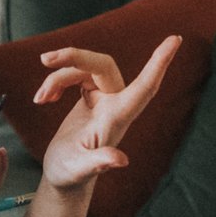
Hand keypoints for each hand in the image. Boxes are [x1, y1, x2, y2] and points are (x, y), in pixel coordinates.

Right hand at [30, 36, 179, 194]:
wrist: (62, 177)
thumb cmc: (71, 176)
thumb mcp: (79, 170)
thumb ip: (98, 163)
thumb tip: (120, 161)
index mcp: (117, 119)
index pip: (144, 87)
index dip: (159, 63)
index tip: (176, 39)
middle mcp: (115, 105)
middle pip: (103, 65)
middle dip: (75, 57)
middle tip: (45, 59)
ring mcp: (104, 100)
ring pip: (84, 68)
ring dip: (58, 77)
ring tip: (39, 99)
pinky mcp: (90, 98)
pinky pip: (77, 75)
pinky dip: (57, 82)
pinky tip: (44, 98)